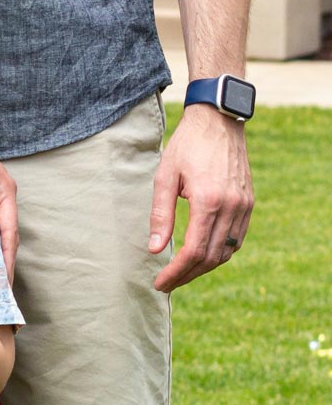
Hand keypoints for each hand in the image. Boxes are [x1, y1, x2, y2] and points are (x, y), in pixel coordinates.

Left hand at [148, 106, 253, 290]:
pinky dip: (220, 252)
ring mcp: (244, 206)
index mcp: (208, 201)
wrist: (218, 120)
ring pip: (226, 252)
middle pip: (211, 258)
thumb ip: (161, 214)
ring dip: (204, 267)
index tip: (160, 282)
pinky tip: (203, 255)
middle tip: (167, 283)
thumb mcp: (165, 175)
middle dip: (187, 275)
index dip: (176, 272)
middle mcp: (231, 207)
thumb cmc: (187, 145)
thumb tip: (155, 249)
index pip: (193, 251)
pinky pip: (236, 239)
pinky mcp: (249, 203)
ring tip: (181, 272)